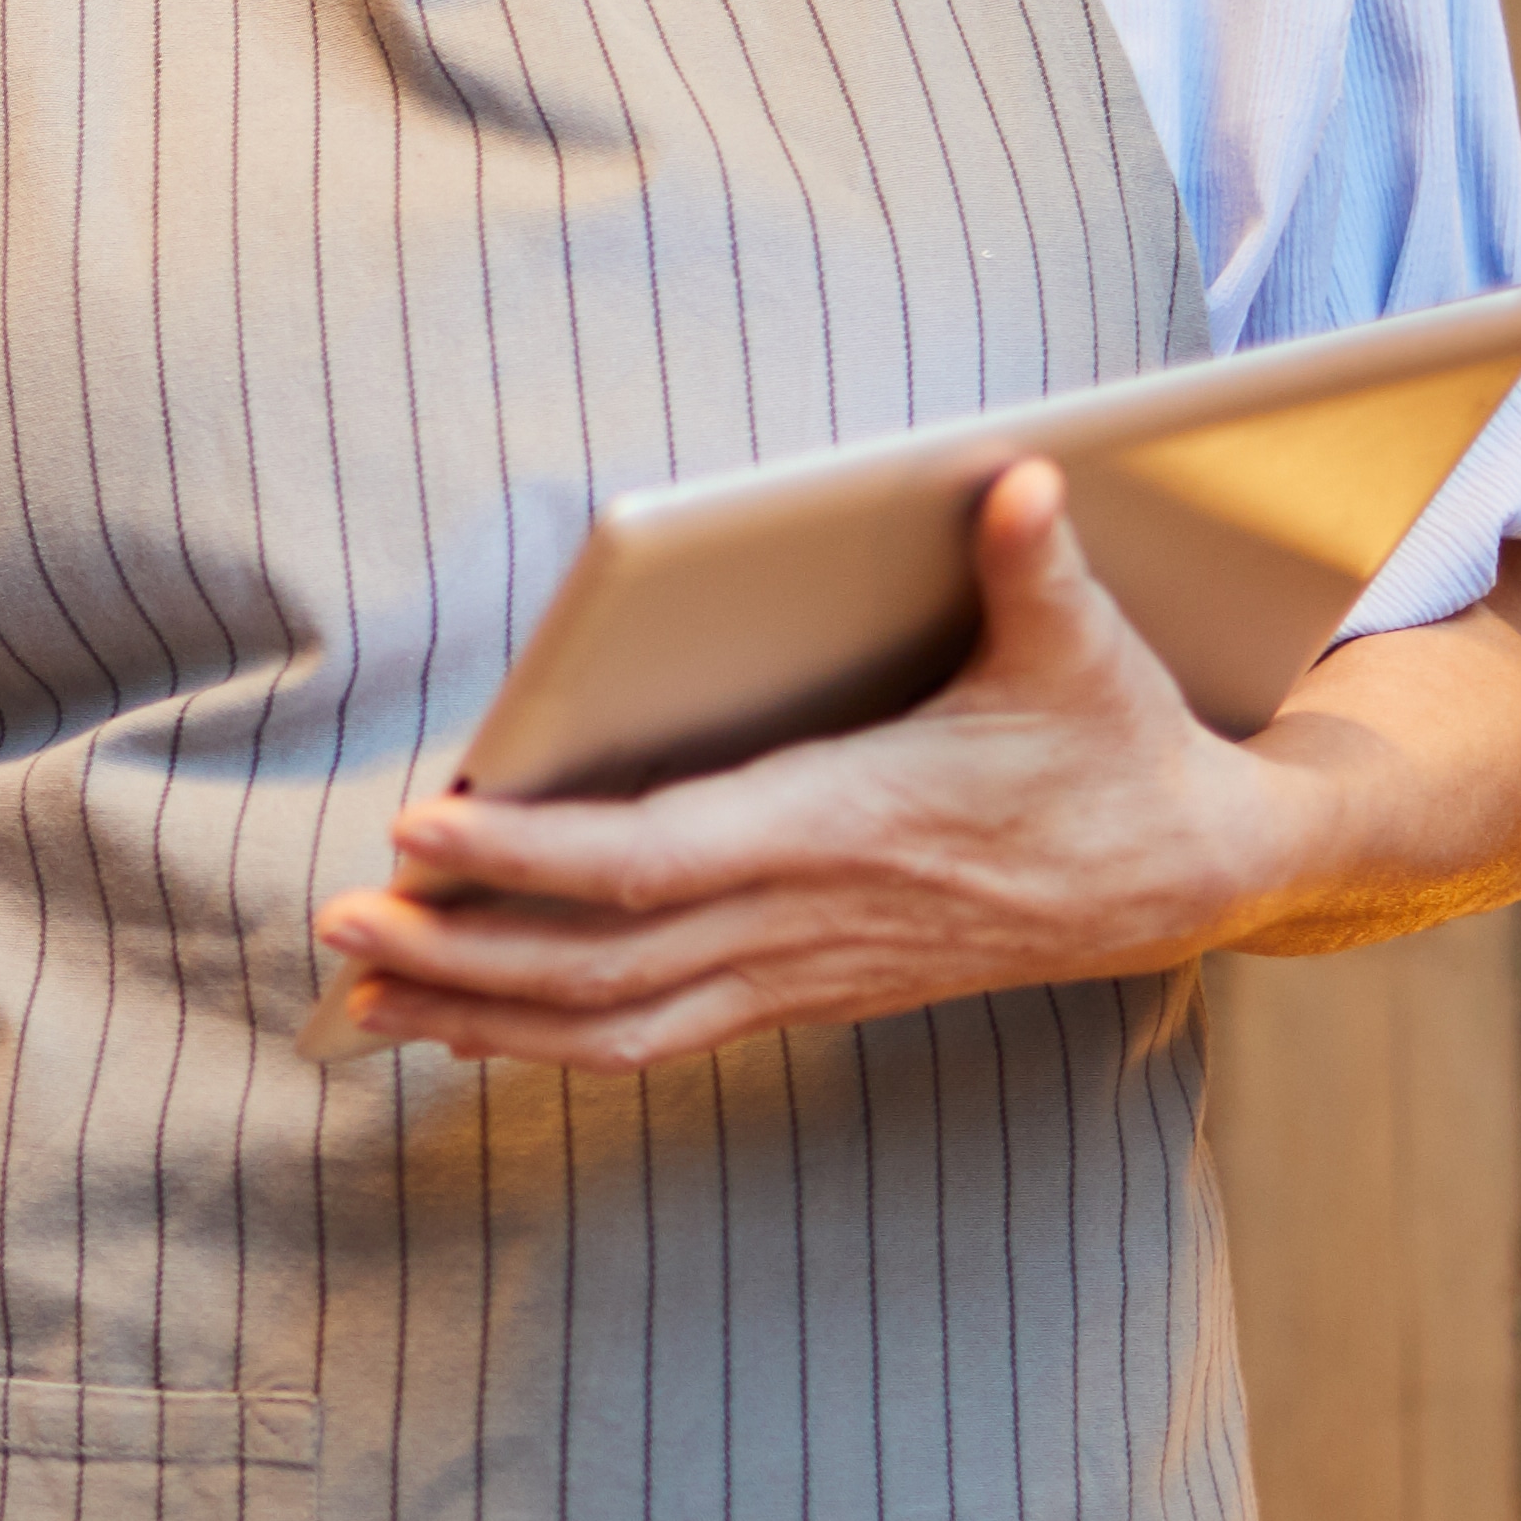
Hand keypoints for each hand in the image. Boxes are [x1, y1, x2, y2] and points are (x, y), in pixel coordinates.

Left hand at [312, 458, 1312, 1070]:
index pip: (653, 857)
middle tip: (336, 929)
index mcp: (842, 826)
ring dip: (482, 1015)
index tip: (423, 830)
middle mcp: (806, 917)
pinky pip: (654, 1037)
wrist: (1183, 878)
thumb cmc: (1115, 749)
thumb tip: (1015, 481)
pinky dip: (548, 1039)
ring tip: (360, 1000)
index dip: (532, 853)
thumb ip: (1032, 564)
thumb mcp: (1084, 649)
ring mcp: (802, 973)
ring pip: (615, 1023)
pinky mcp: (804, 996)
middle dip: (459, 953)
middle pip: (599, 961)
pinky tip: (464, 1028)